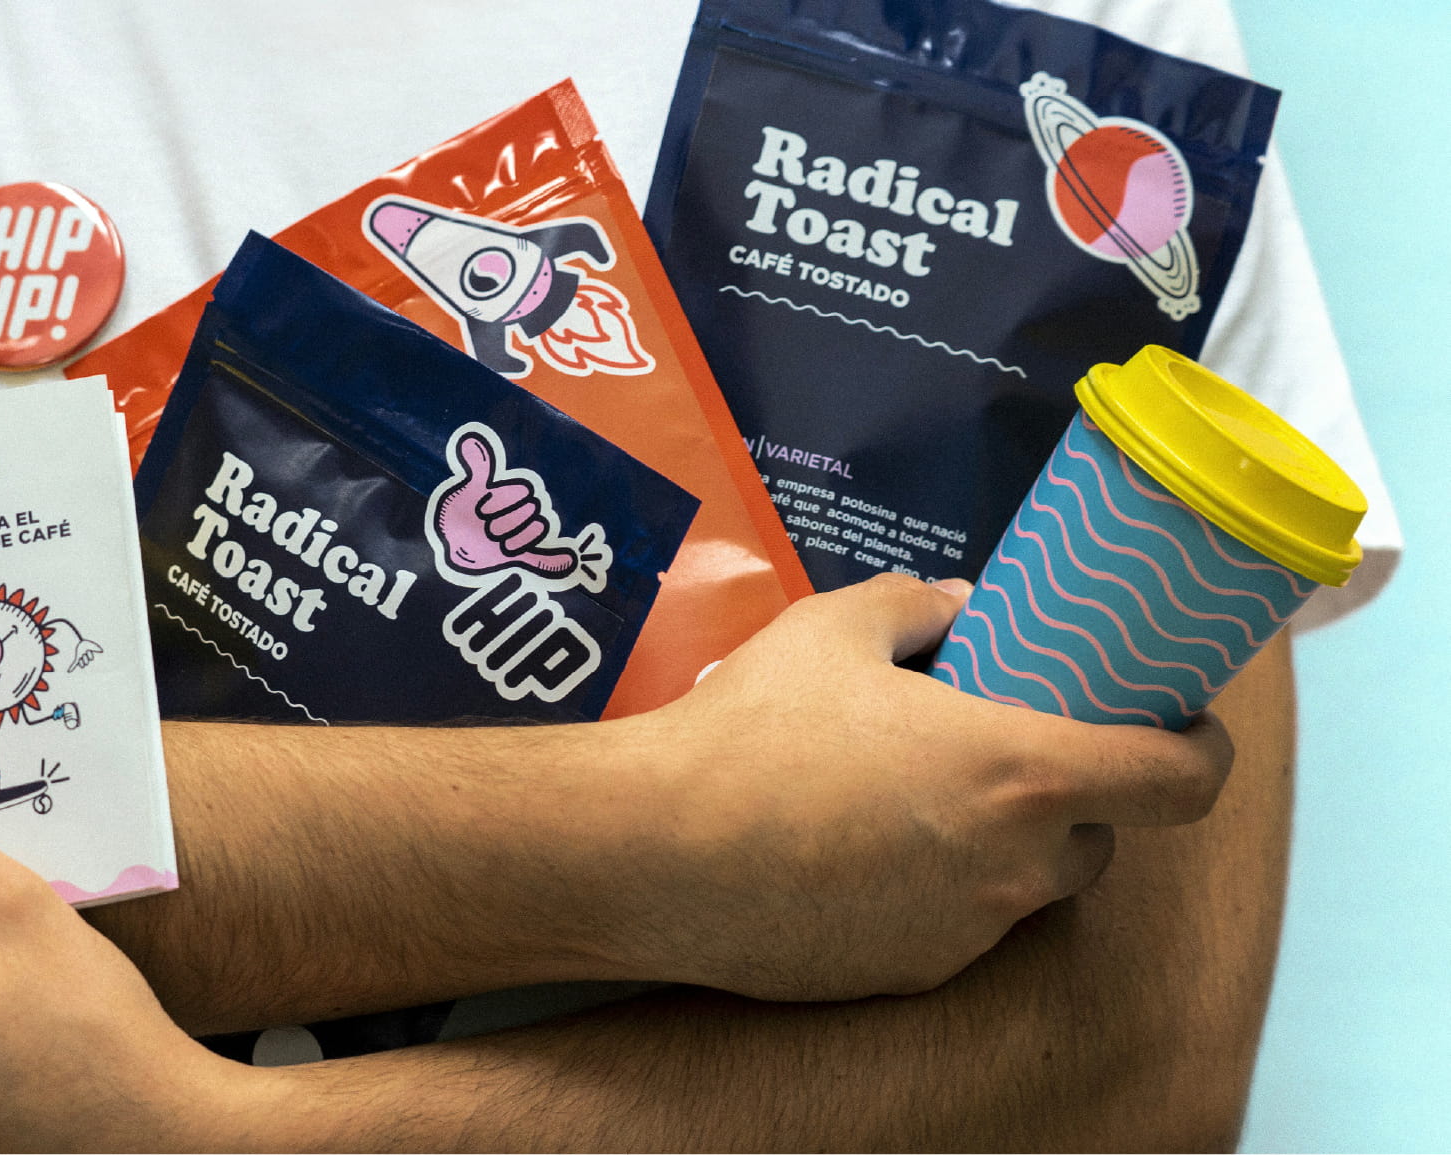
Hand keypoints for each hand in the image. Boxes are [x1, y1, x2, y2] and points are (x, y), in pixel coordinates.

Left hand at [430, 428, 605, 582]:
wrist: (457, 540)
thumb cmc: (467, 508)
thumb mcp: (472, 486)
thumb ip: (478, 465)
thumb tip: (470, 438)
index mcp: (518, 493)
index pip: (523, 493)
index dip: (500, 500)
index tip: (480, 506)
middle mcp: (527, 512)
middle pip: (528, 512)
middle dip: (503, 518)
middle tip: (483, 523)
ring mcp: (526, 535)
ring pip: (532, 533)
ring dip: (509, 537)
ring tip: (491, 539)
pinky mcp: (522, 558)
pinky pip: (544, 559)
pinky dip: (557, 561)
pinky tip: (569, 559)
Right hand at [608, 573, 1233, 1000]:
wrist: (656, 851)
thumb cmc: (753, 730)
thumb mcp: (833, 628)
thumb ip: (920, 605)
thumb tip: (961, 607)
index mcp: (1023, 774)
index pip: (1180, 782)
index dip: (1201, 750)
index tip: (1179, 726)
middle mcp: (1015, 868)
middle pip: (1097, 837)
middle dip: (1069, 795)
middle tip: (1002, 750)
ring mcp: (964, 932)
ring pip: (1021, 885)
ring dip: (998, 844)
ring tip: (910, 801)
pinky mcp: (909, 974)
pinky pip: (953, 925)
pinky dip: (931, 889)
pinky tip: (852, 853)